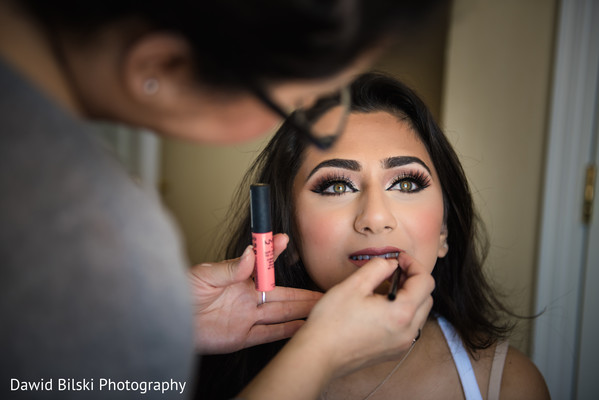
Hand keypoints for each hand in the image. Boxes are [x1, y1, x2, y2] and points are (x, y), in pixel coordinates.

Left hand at [189, 233, 322, 353]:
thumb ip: (229, 268)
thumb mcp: (203, 276)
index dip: (275, 253)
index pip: (263, 265)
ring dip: (300, 310)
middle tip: (324, 289)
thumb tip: (250, 254)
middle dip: (303, 292)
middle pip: (282, 294)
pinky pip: (268, 333)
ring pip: (281, 313)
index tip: (284, 240)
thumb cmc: (181, 294)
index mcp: (238, 278)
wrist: (168, 321)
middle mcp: (247, 297)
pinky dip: (286, 331)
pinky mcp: (242, 337)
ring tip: (321, 308)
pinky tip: (302, 327)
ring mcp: (246, 317)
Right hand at [238, 252, 433, 399]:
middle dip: (413, 279)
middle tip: (392, 270)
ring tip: (384, 288)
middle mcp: (408, 331)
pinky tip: (380, 306)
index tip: (397, 258)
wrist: (318, 355)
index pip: (425, 281)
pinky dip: (402, 312)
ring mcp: (402, 344)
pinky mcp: (393, 351)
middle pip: (427, 297)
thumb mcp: (354, 284)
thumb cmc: (332, 321)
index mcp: (402, 313)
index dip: (413, 264)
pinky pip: (408, 326)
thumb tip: (392, 264)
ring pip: (419, 313)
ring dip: (409, 296)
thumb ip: (378, 267)